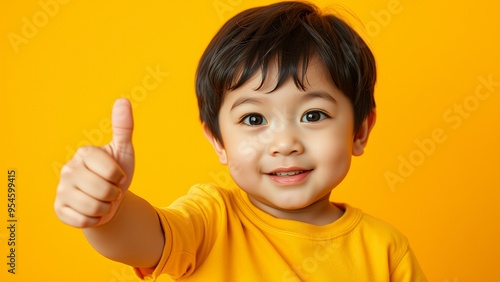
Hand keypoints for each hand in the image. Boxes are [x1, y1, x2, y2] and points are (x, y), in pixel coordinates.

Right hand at [54, 98, 134, 227]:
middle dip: (114, 194)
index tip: (117, 175)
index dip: (120, 177)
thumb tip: (123, 100)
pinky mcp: (59, 210)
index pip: (112, 171)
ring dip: (105, 208)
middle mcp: (68, 169)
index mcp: (84, 153)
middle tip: (110, 190)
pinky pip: (84, 220)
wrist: (108, 199)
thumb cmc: (116, 172)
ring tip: (102, 200)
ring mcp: (61, 190)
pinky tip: (92, 211)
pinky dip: (95, 219)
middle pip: (103, 190)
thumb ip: (123, 127)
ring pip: (94, 207)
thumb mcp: (123, 150)